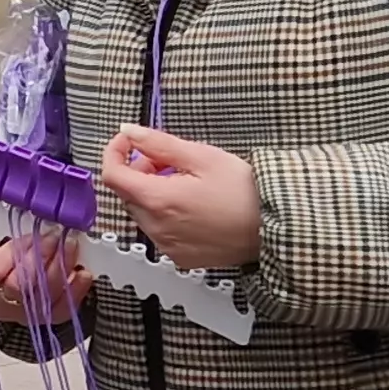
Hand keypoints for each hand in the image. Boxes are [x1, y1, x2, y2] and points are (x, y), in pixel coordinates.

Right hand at [0, 231, 95, 329]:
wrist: (26, 287)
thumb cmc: (17, 264)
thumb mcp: (13, 249)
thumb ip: (24, 243)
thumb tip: (48, 229)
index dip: (16, 252)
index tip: (37, 234)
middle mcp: (2, 304)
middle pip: (18, 285)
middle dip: (42, 258)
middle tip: (58, 238)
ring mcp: (26, 315)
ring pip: (42, 297)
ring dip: (61, 268)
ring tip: (71, 247)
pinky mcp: (48, 319)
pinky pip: (62, 309)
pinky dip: (75, 290)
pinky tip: (83, 274)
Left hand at [99, 125, 260, 270]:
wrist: (276, 227)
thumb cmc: (244, 190)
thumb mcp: (202, 156)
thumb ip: (159, 144)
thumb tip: (129, 132)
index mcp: (158, 200)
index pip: (112, 175)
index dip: (115, 152)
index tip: (129, 140)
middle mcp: (155, 228)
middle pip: (127, 193)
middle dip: (139, 171)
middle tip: (168, 160)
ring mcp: (167, 246)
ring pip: (142, 213)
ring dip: (152, 193)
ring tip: (186, 182)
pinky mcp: (180, 257)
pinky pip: (159, 231)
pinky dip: (165, 214)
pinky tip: (193, 206)